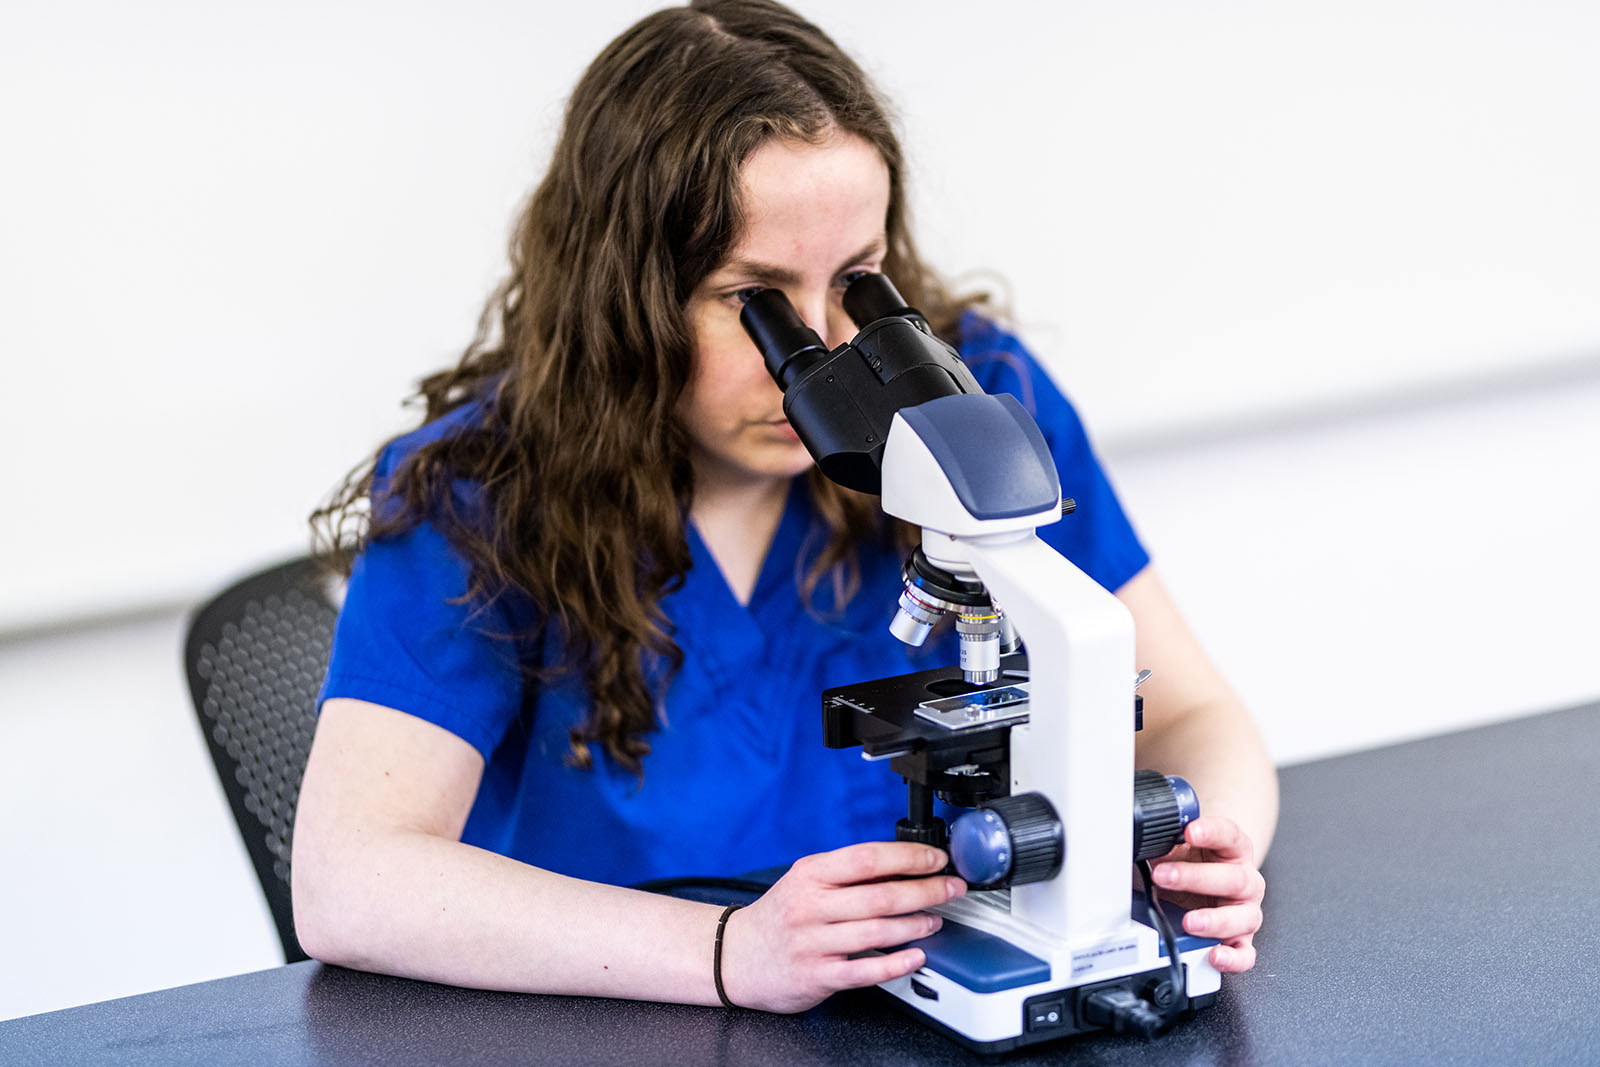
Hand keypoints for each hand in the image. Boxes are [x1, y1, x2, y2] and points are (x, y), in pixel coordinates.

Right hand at [720, 841, 965, 1012]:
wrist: (735, 956)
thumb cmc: (780, 916)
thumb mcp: (805, 881)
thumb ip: (846, 873)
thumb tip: (903, 864)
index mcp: (811, 874)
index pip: (867, 858)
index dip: (908, 858)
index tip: (936, 860)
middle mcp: (810, 905)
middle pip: (879, 895)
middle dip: (925, 891)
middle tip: (951, 890)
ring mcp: (812, 942)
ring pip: (876, 931)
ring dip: (915, 925)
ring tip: (935, 921)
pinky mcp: (816, 975)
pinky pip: (864, 970)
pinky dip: (895, 963)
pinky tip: (916, 956)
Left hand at [1148, 816, 1263, 973]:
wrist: (1205, 884)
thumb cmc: (1192, 864)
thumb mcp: (1177, 849)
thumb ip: (1164, 844)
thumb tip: (1134, 842)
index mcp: (1234, 850)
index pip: (1229, 836)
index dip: (1212, 832)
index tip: (1189, 831)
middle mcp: (1245, 880)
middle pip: (1233, 878)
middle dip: (1195, 878)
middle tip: (1163, 876)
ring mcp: (1245, 911)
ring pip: (1243, 917)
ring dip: (1214, 920)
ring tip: (1187, 922)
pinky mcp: (1241, 940)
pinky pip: (1244, 954)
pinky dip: (1232, 958)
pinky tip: (1214, 955)